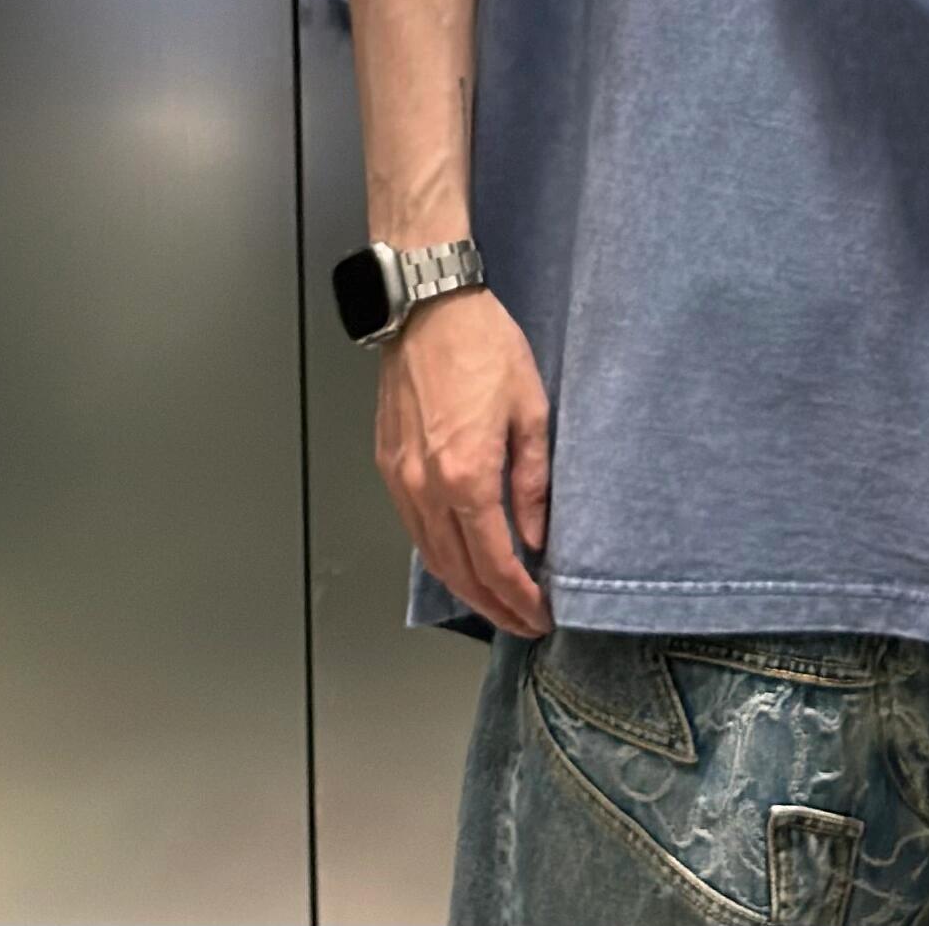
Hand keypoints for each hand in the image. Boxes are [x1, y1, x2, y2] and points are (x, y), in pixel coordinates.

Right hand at [375, 286, 553, 637]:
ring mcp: (401, 478)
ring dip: (464, 587)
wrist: (429, 307)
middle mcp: (426, 486)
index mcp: (467, 475)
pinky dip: (439, 554)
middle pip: (459, 571)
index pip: (494, 562)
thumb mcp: (531, 410)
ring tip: (496, 602)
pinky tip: (460, 559)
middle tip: (522, 621)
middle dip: (493, 605)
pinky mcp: (388, 465)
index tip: (539, 614)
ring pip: (431, 556)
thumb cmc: (483, 346)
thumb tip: (538, 534)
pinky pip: (414, 528)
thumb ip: (533, 481)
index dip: (518, 597)